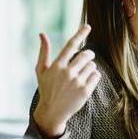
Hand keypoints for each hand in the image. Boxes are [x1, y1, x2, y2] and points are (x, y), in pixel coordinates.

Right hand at [33, 24, 100, 138]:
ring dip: (90, 67)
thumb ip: (43, 51)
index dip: (80, 34)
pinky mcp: (85, 91)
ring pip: (92, 65)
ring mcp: (76, 82)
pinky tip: (87, 80)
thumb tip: (42, 34)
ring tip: (83, 73)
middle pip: (86, 55)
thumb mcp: (41, 70)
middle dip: (89, 55)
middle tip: (87, 57)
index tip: (88, 26)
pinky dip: (94, 75)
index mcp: (57, 66)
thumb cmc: (46, 88)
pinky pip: (96, 76)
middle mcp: (67, 73)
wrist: (52, 112)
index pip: (71, 45)